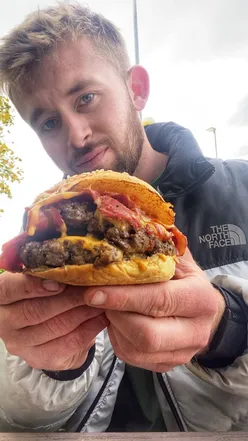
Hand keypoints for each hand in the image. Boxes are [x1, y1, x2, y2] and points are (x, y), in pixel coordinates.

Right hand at [0, 272, 107, 370]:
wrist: (49, 328)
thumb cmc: (43, 293)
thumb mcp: (36, 278)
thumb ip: (44, 270)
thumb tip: (70, 256)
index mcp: (0, 297)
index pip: (8, 290)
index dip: (31, 285)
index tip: (57, 281)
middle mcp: (4, 323)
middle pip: (35, 310)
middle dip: (68, 298)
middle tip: (91, 286)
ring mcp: (20, 344)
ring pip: (54, 327)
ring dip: (82, 311)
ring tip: (100, 298)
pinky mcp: (39, 359)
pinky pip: (68, 343)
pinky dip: (89, 328)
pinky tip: (101, 316)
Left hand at [83, 249, 224, 371]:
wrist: (206, 312)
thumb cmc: (186, 279)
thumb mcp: (178, 259)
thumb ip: (156, 249)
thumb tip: (121, 232)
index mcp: (200, 298)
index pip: (158, 300)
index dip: (123, 297)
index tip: (93, 292)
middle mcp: (196, 331)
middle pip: (147, 334)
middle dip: (116, 315)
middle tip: (100, 298)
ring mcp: (183, 353)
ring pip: (136, 349)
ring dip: (114, 328)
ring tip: (111, 307)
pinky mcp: (168, 365)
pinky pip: (132, 359)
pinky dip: (118, 339)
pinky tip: (119, 322)